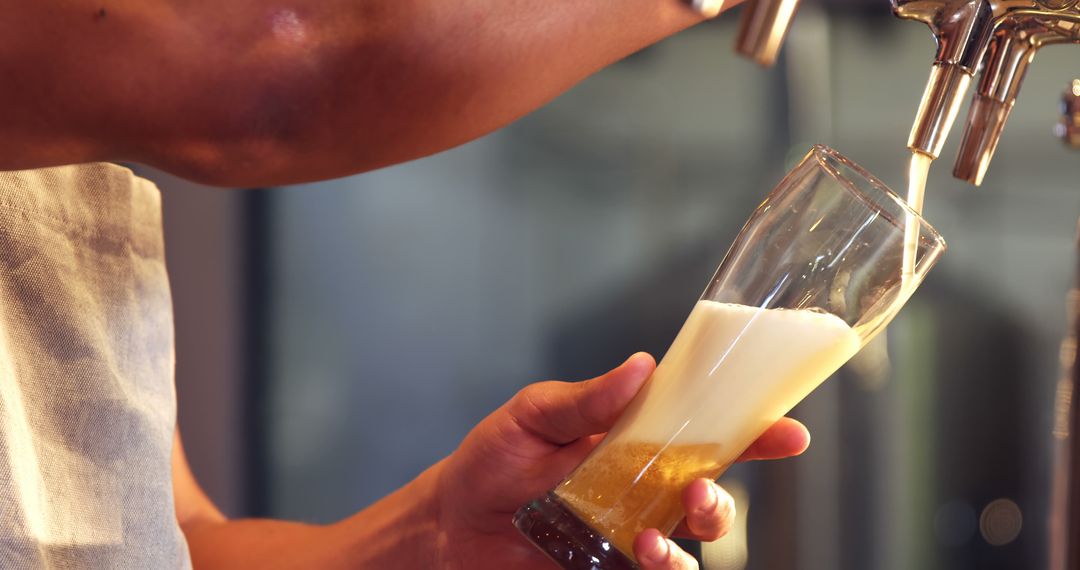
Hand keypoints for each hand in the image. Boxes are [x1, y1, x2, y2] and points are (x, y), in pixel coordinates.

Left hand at [431, 353, 810, 569]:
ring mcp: (631, 532)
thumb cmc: (490, 463)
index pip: (701, 432)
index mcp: (632, 440)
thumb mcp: (532, 416)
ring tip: (650, 539)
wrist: (449, 525)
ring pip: (694, 541)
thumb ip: (585, 399)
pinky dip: (666, 568)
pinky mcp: (614, 569)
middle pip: (711, 491)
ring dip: (692, 539)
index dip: (749, 431)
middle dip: (723, 494)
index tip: (788, 430)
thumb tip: (643, 366)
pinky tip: (640, 554)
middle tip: (701, 489)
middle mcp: (641, 488)